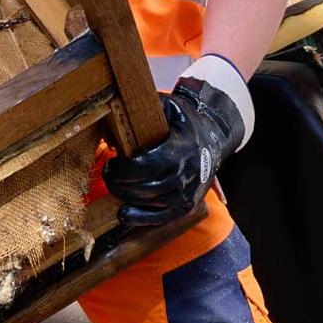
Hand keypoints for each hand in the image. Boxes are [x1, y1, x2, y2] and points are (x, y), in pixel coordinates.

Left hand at [103, 75, 250, 226]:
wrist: (214, 136)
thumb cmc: (184, 120)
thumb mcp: (168, 106)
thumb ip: (146, 107)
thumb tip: (115, 104)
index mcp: (182, 147)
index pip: (147, 165)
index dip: (124, 168)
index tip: (112, 161)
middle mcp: (188, 172)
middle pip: (146, 186)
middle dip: (120, 183)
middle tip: (108, 175)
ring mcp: (189, 191)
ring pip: (151, 201)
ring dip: (127, 196)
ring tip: (114, 186)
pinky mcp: (189, 204)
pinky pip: (163, 217)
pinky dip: (141, 218)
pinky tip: (124, 214)